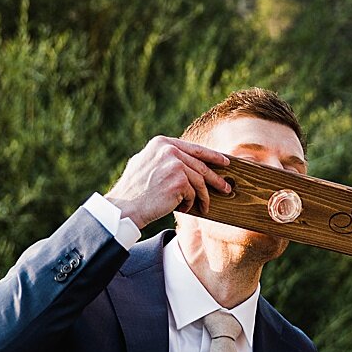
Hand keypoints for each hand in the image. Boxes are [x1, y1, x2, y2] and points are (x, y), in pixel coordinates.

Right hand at [104, 136, 233, 229]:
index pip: (193, 148)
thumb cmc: (133, 191)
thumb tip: (183, 159)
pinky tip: (185, 208)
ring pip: (199, 181)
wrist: (125, 207)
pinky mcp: (179, 180)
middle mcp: (169, 150)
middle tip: (226, 187)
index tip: (224, 162)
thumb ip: (162, 157)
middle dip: (215, 178)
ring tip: (205, 206)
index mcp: (161, 143)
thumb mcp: (144, 163)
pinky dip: (191, 204)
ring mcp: (174, 164)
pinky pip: (193, 194)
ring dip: (204, 196)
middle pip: (200, 165)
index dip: (212, 155)